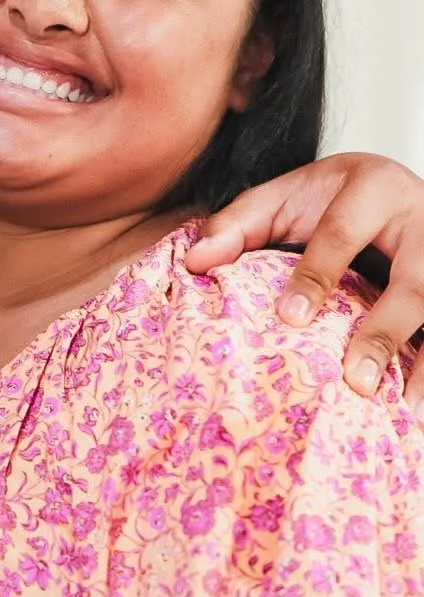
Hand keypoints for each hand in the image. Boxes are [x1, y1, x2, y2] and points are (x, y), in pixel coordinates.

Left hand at [186, 152, 423, 415]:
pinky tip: (418, 407)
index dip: (316, 276)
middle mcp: (421, 216)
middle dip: (385, 331)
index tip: (290, 319)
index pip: (342, 233)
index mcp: (372, 186)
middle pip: (414, 279)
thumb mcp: (284, 198)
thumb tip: (194, 262)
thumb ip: (239, 224)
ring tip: (405, 410)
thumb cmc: (330, 199)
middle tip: (355, 381)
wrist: (392, 186)